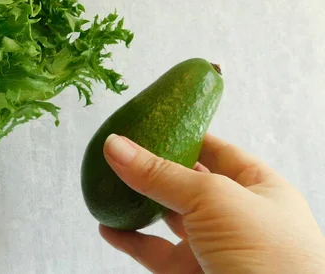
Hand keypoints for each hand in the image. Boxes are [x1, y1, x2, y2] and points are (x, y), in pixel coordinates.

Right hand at [101, 133, 324, 272]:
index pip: (217, 151)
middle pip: (187, 182)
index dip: (185, 135)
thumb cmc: (270, 256)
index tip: (151, 122)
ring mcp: (212, 247)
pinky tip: (108, 227)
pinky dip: (128, 239)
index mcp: (258, 188)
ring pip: (167, 218)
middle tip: (122, 150)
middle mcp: (236, 216)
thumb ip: (161, 173)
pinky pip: (153, 252)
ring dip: (137, 203)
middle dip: (155, 168)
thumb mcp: (214, 198)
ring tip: (109, 184)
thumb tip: (116, 146)